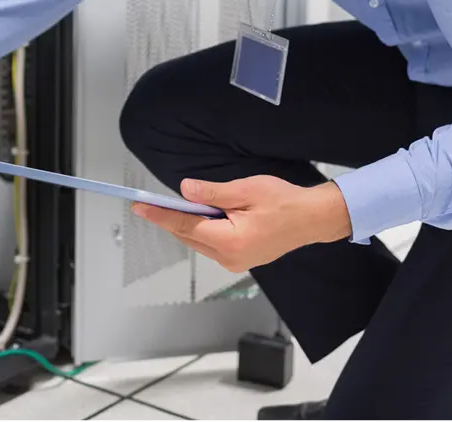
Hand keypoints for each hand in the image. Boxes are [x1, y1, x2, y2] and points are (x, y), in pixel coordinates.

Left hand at [132, 176, 351, 272]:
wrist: (312, 219)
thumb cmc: (283, 201)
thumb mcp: (245, 190)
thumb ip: (212, 193)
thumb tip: (185, 191)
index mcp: (229, 242)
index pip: (185, 227)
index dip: (160, 216)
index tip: (139, 207)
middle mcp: (229, 259)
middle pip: (190, 237)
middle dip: (170, 219)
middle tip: (149, 203)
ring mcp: (236, 262)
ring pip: (200, 241)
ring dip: (187, 224)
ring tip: (171, 207)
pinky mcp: (242, 259)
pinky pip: (212, 244)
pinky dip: (202, 229)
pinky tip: (199, 215)